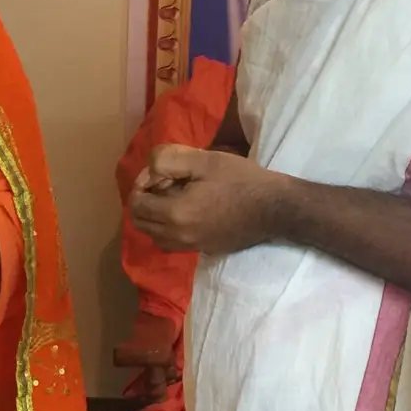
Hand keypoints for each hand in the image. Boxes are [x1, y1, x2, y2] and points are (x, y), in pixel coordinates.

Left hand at [128, 144, 286, 255]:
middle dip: (143, 201)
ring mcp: (191, 246)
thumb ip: (169, 160)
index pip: (136, 204)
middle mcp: (178, 236)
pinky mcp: (203, 250)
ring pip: (155, 236)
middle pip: (140, 223)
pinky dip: (168, 229)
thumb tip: (150, 169)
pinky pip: (172, 243)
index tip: (160, 173)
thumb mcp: (204, 160)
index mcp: (175, 214)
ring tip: (173, 198)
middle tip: (164, 183)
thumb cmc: (241, 180)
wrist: (274, 208)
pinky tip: (187, 212)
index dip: (141, 184)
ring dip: (154, 217)